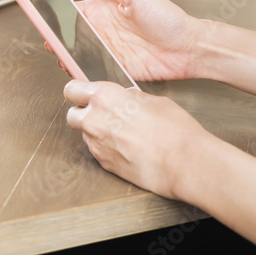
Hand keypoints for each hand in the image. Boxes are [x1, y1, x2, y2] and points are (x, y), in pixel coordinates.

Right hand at [61, 0, 198, 81]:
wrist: (190, 47)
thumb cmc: (167, 17)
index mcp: (104, 10)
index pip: (73, 11)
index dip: (56, 13)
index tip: (42, 14)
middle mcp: (104, 31)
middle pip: (72, 36)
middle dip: (57, 39)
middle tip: (49, 41)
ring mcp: (109, 51)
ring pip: (79, 55)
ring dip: (67, 57)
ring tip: (60, 57)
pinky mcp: (116, 69)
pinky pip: (94, 71)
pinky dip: (83, 72)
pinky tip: (77, 71)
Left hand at [64, 80, 212, 200]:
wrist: (183, 163)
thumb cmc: (174, 130)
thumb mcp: (154, 100)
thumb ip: (132, 97)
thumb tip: (126, 98)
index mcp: (105, 97)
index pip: (72, 89)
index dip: (77, 91)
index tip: (82, 93)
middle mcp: (94, 120)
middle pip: (72, 115)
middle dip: (82, 113)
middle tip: (101, 113)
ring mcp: (97, 144)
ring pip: (84, 134)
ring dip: (95, 132)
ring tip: (122, 133)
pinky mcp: (104, 164)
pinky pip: (97, 151)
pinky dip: (106, 148)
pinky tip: (126, 147)